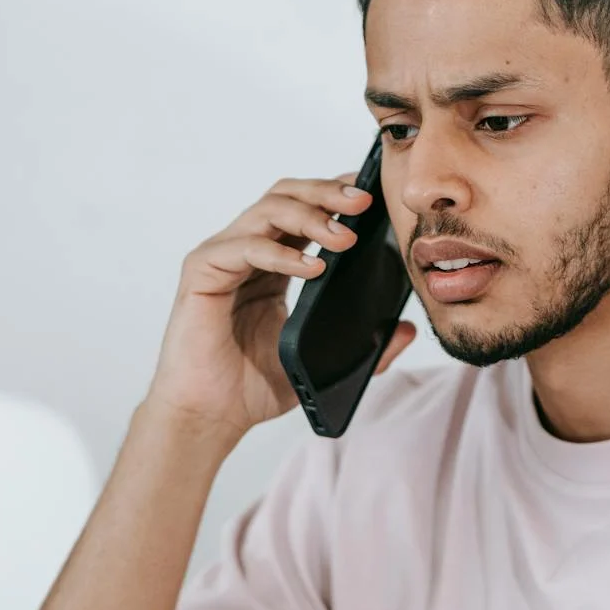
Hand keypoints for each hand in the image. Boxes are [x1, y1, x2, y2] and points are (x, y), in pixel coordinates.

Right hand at [145, 170, 416, 446]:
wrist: (210, 416)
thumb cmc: (253, 388)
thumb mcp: (321, 364)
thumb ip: (366, 349)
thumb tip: (407, 331)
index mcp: (273, 264)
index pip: (304, 210)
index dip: (336, 195)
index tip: (374, 194)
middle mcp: (246, 251)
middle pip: (286, 196)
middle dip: (328, 193)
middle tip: (365, 203)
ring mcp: (222, 257)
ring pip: (267, 210)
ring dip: (311, 218)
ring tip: (346, 238)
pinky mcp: (202, 272)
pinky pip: (244, 247)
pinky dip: (282, 253)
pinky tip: (314, 268)